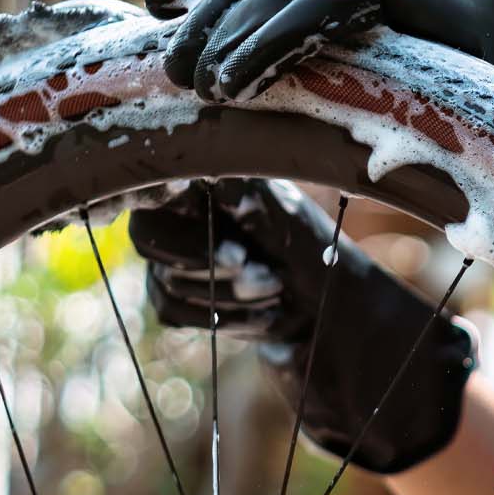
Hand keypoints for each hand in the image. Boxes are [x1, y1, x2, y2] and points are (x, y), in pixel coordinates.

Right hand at [124, 178, 477, 475]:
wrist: (344, 320)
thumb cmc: (324, 257)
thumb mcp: (290, 224)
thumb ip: (245, 200)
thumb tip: (206, 174)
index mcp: (213, 179)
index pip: (158, 182)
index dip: (175, 208)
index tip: (221, 235)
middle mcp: (189, 213)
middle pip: (149, 237)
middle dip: (207, 263)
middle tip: (260, 272)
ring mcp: (182, 257)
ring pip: (164, 280)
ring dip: (224, 295)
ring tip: (276, 291)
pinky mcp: (185, 298)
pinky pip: (172, 312)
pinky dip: (221, 320)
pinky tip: (265, 316)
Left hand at [145, 0, 493, 196]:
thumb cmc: (489, 110)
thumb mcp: (391, 98)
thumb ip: (338, 86)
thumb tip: (282, 118)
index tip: (154, 17)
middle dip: (195, 19)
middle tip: (156, 68)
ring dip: (221, 33)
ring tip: (188, 82)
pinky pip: (313, 0)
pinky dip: (269, 33)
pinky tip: (235, 76)